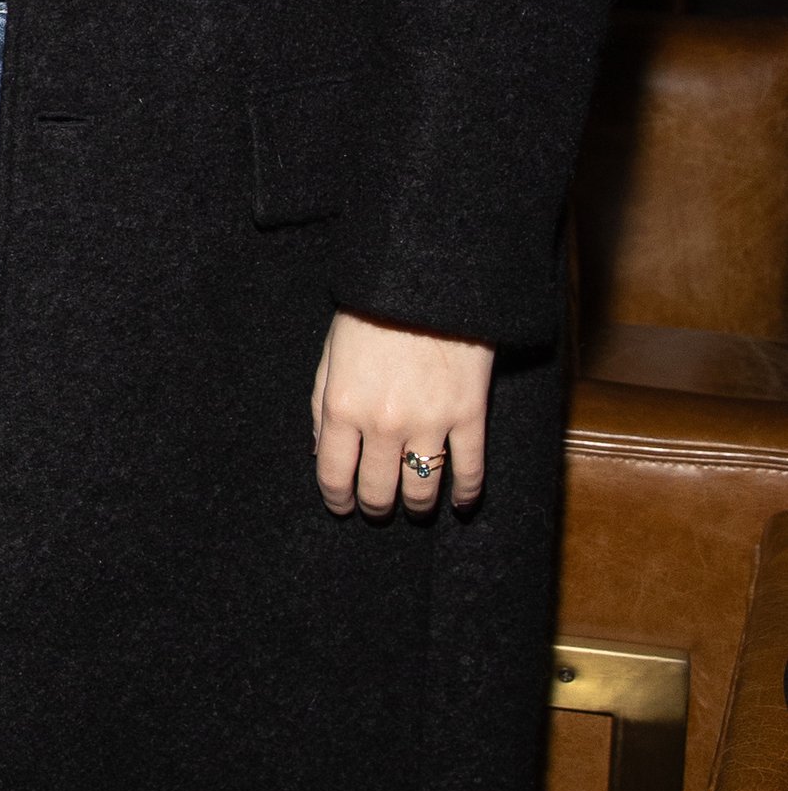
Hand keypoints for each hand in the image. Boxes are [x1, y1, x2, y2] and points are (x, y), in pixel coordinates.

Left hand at [310, 313, 492, 518]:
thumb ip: (322, 407)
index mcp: (342, 407)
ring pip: (422, 488)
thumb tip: (321, 453)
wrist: (428, 281)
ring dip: (417, 506)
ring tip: (415, 508)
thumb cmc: (372, 313)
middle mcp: (382, 423)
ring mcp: (428, 422)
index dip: (338, 499)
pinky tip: (461, 502)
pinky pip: (469, 469)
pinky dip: (467, 493)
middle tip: (378, 509)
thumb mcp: (331, 356)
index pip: (334, 474)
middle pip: (378, 489)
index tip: (343, 508)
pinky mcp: (469, 414)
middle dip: (376, 507)